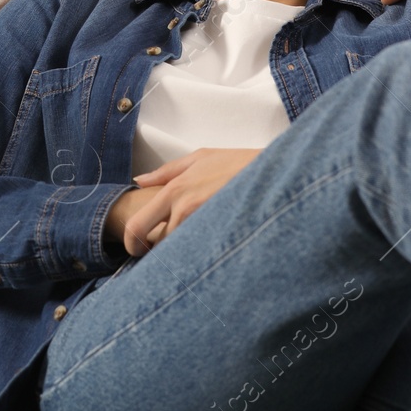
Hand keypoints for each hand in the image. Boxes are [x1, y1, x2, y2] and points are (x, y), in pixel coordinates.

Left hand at [105, 148, 260, 256]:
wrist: (278, 172)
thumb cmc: (239, 162)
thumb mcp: (200, 157)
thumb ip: (166, 172)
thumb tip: (139, 180)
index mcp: (176, 191)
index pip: (139, 226)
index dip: (133, 244)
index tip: (136, 251)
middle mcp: (186, 210)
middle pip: (160, 244)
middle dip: (162, 249)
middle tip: (172, 248)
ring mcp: (205, 225)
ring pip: (181, 251)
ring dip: (184, 251)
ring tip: (200, 244)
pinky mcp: (223, 237)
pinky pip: (203, 254)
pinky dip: (204, 254)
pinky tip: (215, 248)